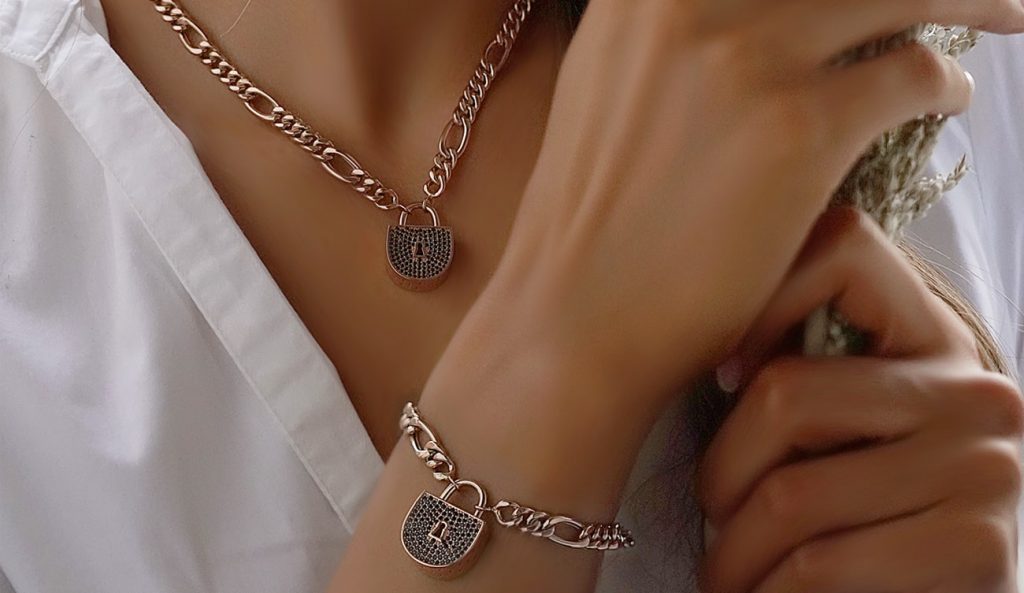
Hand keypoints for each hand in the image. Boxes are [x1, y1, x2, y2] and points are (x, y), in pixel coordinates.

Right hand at [455, 0, 1023, 417]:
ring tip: (997, 10)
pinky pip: (915, 75)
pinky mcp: (801, 127)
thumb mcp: (606, 91)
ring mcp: (745, 58)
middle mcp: (688, 3)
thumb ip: (669, 32)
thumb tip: (746, 11)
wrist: (575, 320)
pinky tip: (947, 100)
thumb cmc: (590, 223)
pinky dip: (945, 84)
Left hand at [698, 208, 1023, 592]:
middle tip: (711, 514)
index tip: (725, 375)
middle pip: (783, 396)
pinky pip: (821, 567)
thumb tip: (691, 341)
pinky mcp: (978, 548)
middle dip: (719, 475)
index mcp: (934, 338)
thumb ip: (801, 375)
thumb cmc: (864, 513)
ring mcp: (985, 468)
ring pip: (789, 495)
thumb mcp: (843, 427)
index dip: (759, 301)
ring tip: (722, 569)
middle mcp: (974, 391)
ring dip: (730, 552)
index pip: (842, 244)